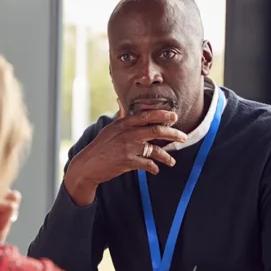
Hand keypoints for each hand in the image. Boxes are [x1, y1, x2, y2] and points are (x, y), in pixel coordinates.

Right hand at [63, 108, 185, 205]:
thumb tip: (120, 100)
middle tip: (183, 137)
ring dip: (166, 156)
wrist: (87, 165)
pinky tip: (156, 170)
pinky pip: (147, 164)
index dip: (162, 114)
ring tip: (172, 161)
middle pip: (156, 130)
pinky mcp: (127, 161)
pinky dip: (153, 167)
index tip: (174, 116)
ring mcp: (128, 147)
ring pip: (154, 149)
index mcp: (123, 123)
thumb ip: (120, 116)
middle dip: (173, 133)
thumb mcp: (109, 129)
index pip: (146, 115)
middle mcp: (127, 133)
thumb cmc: (99, 147)